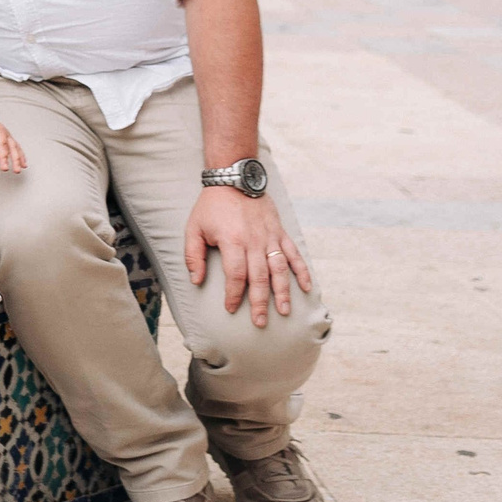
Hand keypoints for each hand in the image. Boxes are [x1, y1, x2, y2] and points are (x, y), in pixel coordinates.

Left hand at [0, 110, 24, 172]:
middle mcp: (0, 131)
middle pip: (4, 145)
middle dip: (5, 158)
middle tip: (4, 168)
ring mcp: (6, 134)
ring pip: (13, 147)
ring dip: (16, 159)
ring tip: (17, 170)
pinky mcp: (9, 138)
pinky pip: (17, 147)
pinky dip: (21, 156)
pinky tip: (23, 164)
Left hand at [187, 187, 313, 325]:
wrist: (235, 179)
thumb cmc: (211, 206)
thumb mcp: (194, 228)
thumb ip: (194, 255)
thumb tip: (196, 280)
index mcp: (233, 241)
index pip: (235, 275)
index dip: (233, 294)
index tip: (231, 309)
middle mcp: (255, 242)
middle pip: (259, 278)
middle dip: (260, 302)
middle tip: (259, 322)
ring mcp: (270, 237)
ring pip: (279, 269)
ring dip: (283, 292)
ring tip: (285, 311)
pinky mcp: (280, 232)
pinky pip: (294, 254)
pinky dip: (302, 270)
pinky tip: (307, 287)